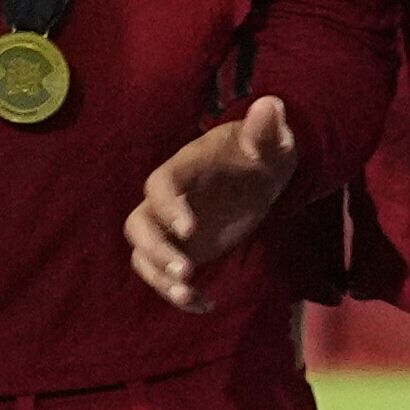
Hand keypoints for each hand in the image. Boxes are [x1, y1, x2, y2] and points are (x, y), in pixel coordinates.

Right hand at [129, 95, 305, 308]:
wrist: (260, 173)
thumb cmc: (262, 152)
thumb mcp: (271, 142)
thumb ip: (266, 130)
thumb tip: (270, 105)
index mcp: (185, 167)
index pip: (160, 183)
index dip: (167, 206)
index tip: (189, 230)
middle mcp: (169, 200)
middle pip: (138, 224)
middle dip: (155, 250)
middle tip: (186, 271)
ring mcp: (169, 228)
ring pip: (143, 254)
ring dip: (160, 278)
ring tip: (190, 294)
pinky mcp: (180, 251)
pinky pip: (163, 275)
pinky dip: (179, 294)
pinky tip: (206, 304)